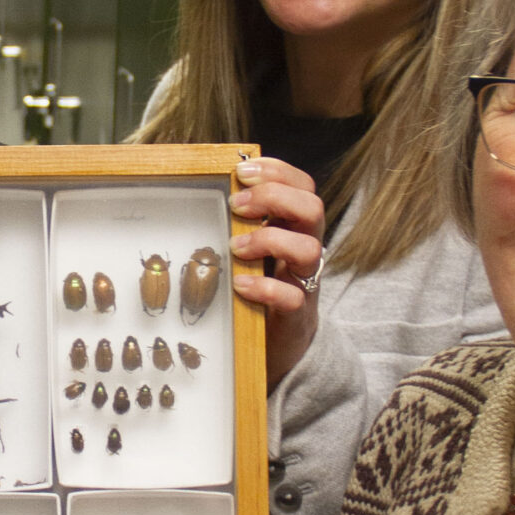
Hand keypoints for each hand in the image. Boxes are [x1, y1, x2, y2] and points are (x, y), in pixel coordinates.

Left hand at [230, 158, 325, 388]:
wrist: (277, 343)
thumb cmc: (257, 287)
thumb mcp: (250, 249)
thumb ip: (239, 224)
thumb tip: (201, 189)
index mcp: (293, 228)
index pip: (302, 186)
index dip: (277, 172)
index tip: (242, 171)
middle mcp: (305, 249)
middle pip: (313, 208)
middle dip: (274, 197)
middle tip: (238, 205)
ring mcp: (304, 282)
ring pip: (311, 249)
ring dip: (269, 240)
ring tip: (236, 249)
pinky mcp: (296, 315)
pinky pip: (293, 297)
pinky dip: (265, 288)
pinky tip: (240, 285)